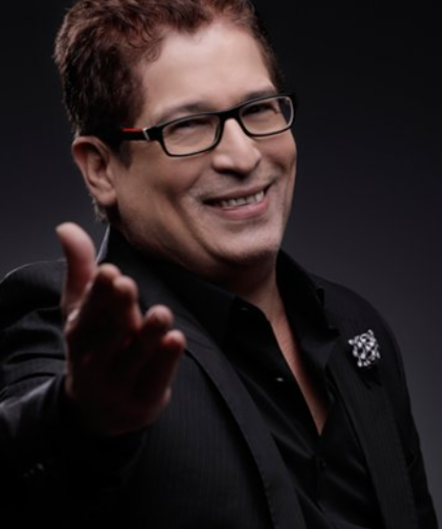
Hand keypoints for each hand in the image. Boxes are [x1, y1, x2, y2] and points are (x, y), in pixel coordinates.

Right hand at [56, 222, 185, 435]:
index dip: (97, 293)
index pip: (87, 312)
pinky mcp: (143, 401)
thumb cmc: (95, 346)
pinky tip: (176, 341)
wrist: (100, 412)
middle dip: (119, 309)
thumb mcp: (82, 310)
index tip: (109, 272)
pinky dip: (166, 362)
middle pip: (110, 332)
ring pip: (136, 357)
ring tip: (162, 314)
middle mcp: (95, 361)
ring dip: (149, 335)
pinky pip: (156, 380)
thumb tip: (66, 228)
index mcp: (80, 334)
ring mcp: (120, 384)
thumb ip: (80, 268)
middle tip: (128, 285)